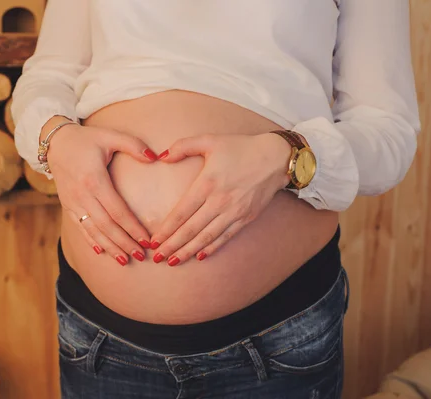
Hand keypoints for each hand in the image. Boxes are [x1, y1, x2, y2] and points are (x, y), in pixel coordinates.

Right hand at [47, 122, 157, 265]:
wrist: (55, 142)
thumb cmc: (87, 139)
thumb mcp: (110, 135)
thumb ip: (133, 145)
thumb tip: (155, 156)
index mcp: (94, 180)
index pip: (117, 210)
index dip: (133, 227)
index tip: (147, 239)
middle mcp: (82, 195)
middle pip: (106, 226)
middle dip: (124, 243)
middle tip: (141, 255)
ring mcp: (73, 202)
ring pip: (93, 231)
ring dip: (110, 247)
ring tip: (125, 260)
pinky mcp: (68, 205)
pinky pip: (81, 227)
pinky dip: (92, 241)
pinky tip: (103, 252)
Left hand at [150, 133, 291, 265]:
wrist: (276, 158)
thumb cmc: (240, 147)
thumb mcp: (210, 140)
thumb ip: (182, 146)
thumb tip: (161, 156)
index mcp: (207, 183)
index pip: (181, 212)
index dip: (166, 229)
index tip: (154, 240)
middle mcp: (219, 201)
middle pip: (191, 229)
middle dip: (173, 245)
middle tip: (158, 257)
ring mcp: (234, 212)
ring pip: (207, 237)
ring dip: (189, 251)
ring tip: (174, 261)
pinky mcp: (246, 217)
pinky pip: (225, 237)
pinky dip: (212, 248)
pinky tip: (199, 256)